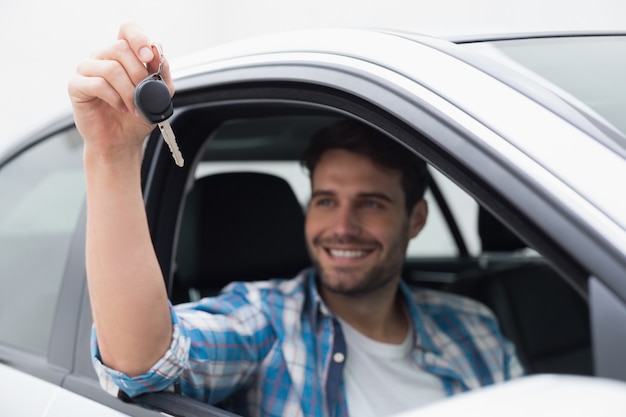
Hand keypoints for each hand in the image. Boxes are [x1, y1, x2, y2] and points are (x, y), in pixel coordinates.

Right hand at [68, 22, 174, 162]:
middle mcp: (103, 57)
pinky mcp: (76, 86)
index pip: (127, 30)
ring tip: (134, 107)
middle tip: (143, 94)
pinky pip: (96, 83)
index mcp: (123, 55)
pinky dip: (114, 98)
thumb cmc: (138, 117)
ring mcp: (87, 70)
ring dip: (128, 91)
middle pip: (119, 48)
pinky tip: (120, 107)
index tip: (148, 57)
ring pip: (110, 67)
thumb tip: (157, 49)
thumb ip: (161, 72)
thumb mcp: (160, 95)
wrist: (123, 141)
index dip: (138, 38)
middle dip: (138, 74)